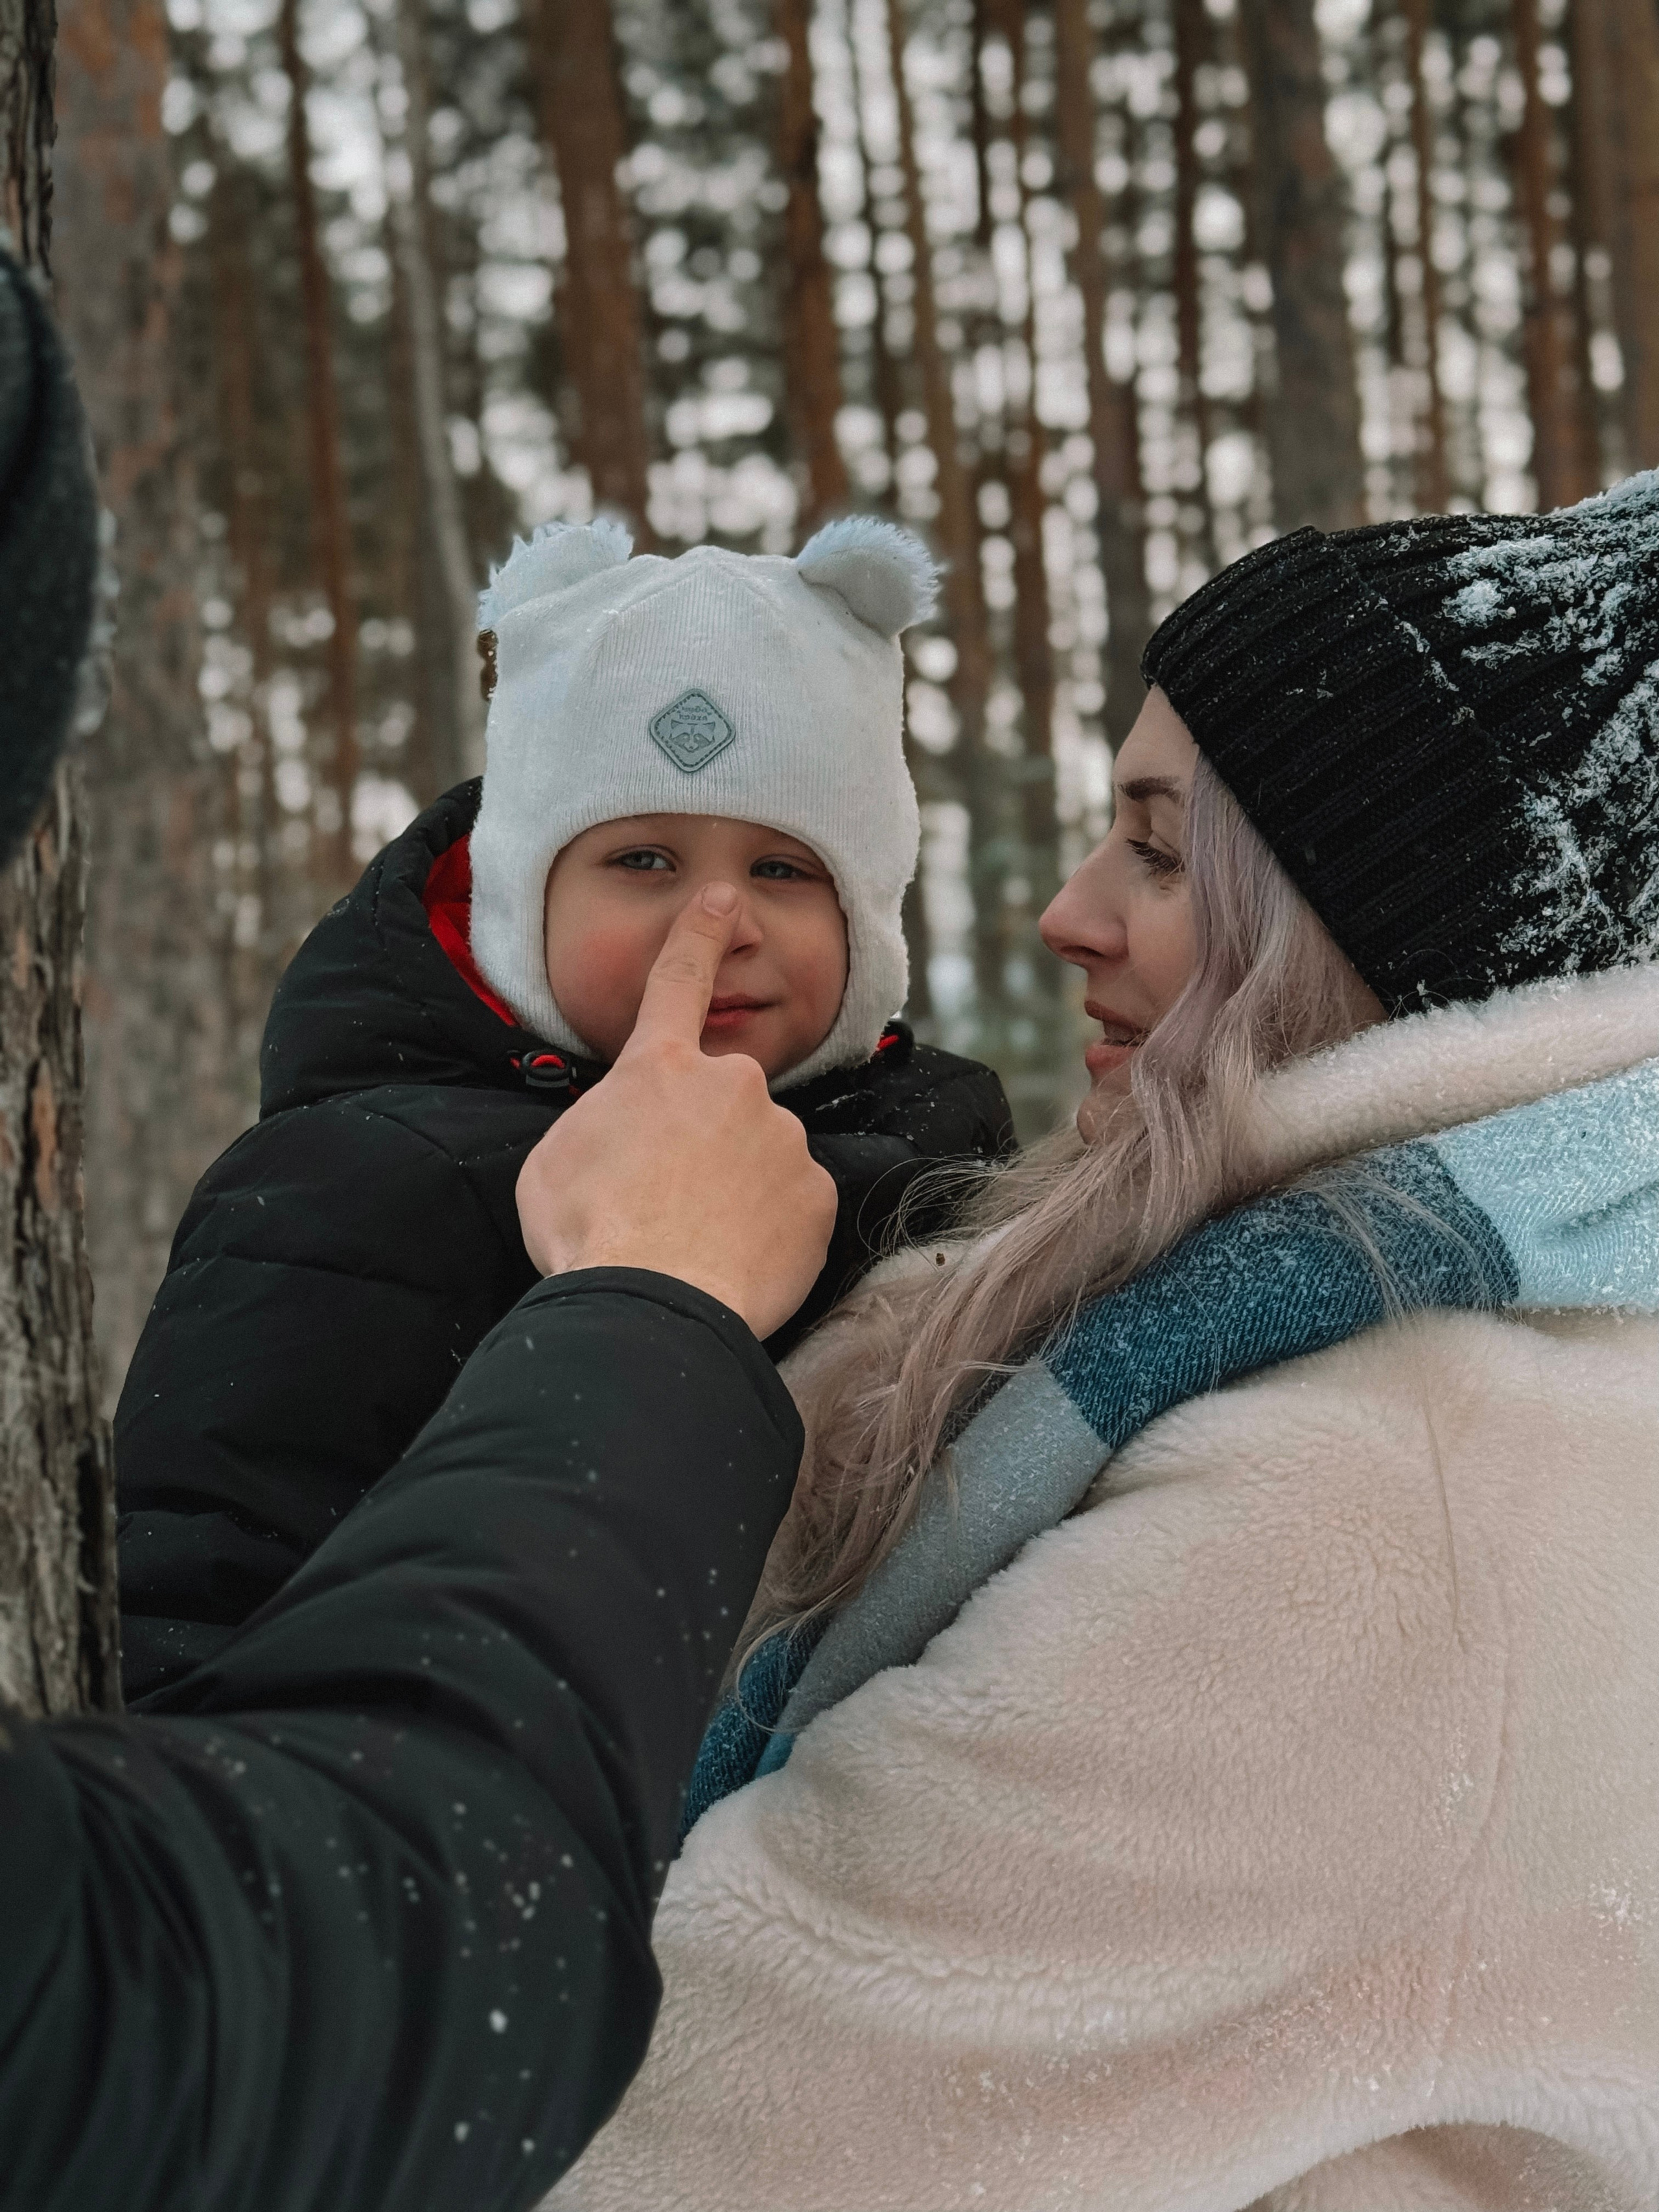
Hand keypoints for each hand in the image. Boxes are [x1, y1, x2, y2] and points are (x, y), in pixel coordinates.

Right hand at [516, 883, 838, 1339]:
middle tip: (664, 1200)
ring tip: (695, 1240)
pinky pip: (792, 1204)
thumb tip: (623, 1130)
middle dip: (701, 1141)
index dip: (701, 934)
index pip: (681, 980)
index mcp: (659, 1068)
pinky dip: (768, 1229)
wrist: (650, 1304)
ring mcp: (782, 1139)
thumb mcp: (556, 1160)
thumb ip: (602, 1121)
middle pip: (722, 1101)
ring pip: (760, 1154)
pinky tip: (734, 1258)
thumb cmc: (590, 1233)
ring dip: (734, 1188)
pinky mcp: (817, 1195)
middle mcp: (731, 1086)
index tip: (724, 898)